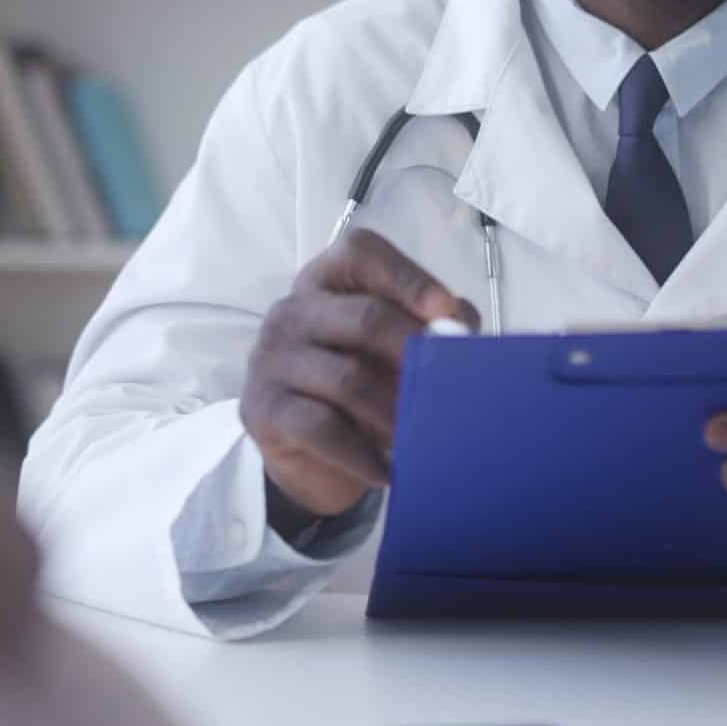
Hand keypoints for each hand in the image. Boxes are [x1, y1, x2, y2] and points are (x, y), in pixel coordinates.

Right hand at [241, 229, 478, 518]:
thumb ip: (432, 326)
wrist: (311, 454)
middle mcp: (293, 311)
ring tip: (426, 434)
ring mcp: (271, 359)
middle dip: (415, 352)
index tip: (448, 311)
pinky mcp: (263, 410)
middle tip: (450, 385)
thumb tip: (463, 329)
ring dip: (396, 411)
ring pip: (347, 379)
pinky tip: (390, 471)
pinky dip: (364, 454)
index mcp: (327, 280)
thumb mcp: (396, 348)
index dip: (409, 278)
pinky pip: (322, 429)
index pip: (361, 254)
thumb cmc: (364, 383)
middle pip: (364, 318)